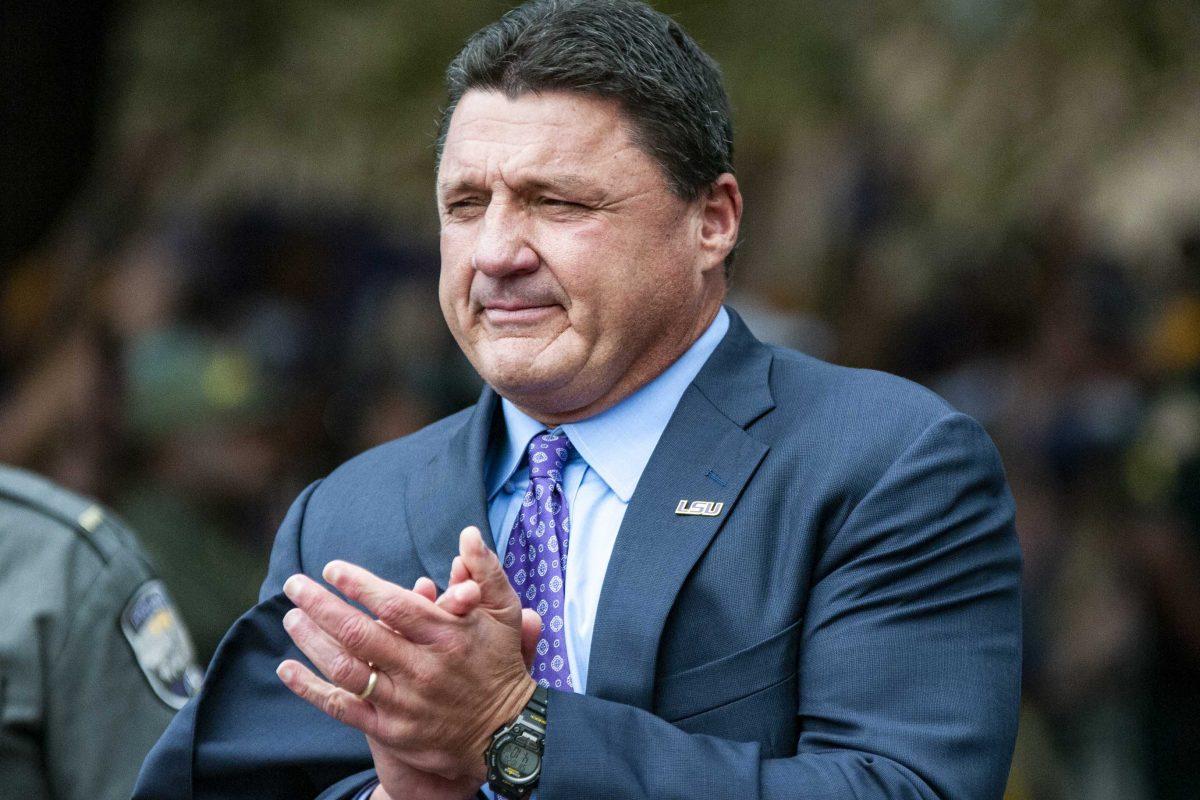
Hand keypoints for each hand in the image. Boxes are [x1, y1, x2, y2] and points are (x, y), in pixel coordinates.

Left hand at [277, 527, 536, 793]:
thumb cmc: (501, 665)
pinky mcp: (391, 731)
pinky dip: (311, 689)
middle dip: (321, 606)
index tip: (331, 569)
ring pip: (346, 669)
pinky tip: (288, 668)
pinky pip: (343, 708)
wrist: (506, 735)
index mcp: (448, 636)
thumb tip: (467, 534)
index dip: (359, 585)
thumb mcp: (505, 614)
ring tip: (291, 617)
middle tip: (294, 585)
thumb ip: (487, 572)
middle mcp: (422, 669)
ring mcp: (404, 702)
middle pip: (360, 634)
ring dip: (312, 641)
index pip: (395, 605)